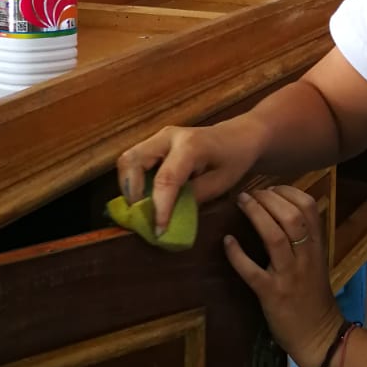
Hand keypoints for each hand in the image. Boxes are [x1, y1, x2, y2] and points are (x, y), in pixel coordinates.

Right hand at [117, 116, 262, 235]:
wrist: (239, 135)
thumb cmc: (234, 159)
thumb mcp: (220, 184)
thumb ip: (192, 199)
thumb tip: (168, 219)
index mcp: (191, 146)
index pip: (166, 179)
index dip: (159, 207)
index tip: (158, 231)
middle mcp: (168, 137)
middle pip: (132, 160)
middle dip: (131, 192)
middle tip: (141, 216)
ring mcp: (158, 137)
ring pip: (127, 160)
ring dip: (128, 187)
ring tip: (142, 209)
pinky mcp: (155, 143)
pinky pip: (134, 161)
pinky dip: (133, 182)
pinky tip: (145, 197)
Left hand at [224, 185, 342, 366]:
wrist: (318, 334)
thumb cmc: (312, 296)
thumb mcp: (316, 261)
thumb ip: (305, 237)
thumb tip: (281, 208)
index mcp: (316, 246)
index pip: (309, 207)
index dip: (288, 191)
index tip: (270, 188)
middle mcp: (305, 256)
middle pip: (292, 216)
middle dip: (268, 198)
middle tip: (250, 193)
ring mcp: (289, 275)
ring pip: (275, 237)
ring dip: (256, 214)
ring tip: (241, 202)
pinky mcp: (272, 294)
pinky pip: (252, 271)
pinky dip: (237, 254)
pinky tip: (227, 241)